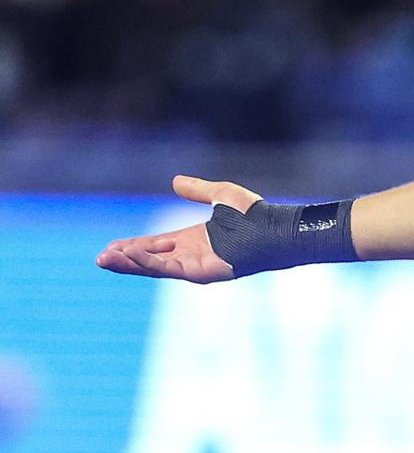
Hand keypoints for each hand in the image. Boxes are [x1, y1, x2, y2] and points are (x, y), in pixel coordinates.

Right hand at [95, 175, 260, 282]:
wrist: (274, 228)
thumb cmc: (255, 214)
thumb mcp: (220, 195)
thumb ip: (197, 190)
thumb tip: (175, 180)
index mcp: (193, 239)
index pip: (155, 245)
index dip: (133, 246)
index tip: (112, 247)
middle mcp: (191, 254)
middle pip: (150, 259)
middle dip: (125, 259)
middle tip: (101, 258)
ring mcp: (195, 265)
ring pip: (154, 267)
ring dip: (130, 263)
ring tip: (105, 258)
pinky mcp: (201, 272)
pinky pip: (168, 268)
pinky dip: (147, 262)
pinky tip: (130, 254)